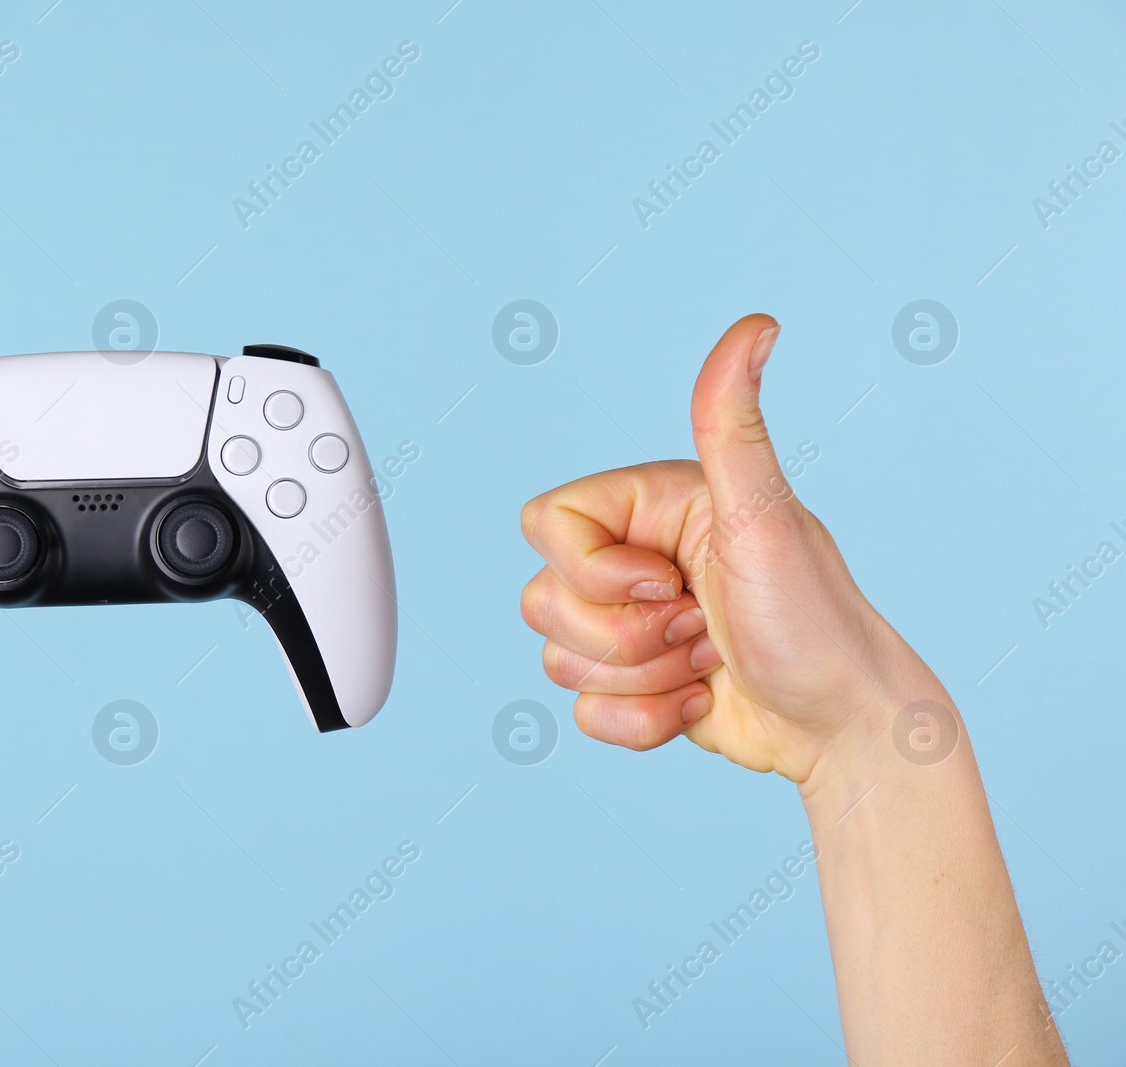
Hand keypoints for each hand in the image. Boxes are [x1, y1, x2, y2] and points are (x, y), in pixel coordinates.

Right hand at [520, 314, 929, 783]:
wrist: (846, 729)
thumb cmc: (818, 624)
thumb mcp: (766, 519)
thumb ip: (733, 427)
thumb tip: (756, 325)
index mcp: (653, 506)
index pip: (546, 522)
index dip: (595, 569)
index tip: (670, 582)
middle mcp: (634, 558)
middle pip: (542, 597)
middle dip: (624, 636)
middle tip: (700, 626)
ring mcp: (630, 624)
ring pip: (556, 656)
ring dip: (638, 679)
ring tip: (706, 662)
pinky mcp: (632, 682)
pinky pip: (580, 709)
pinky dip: (639, 722)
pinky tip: (697, 701)